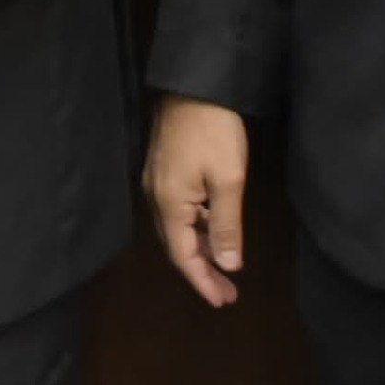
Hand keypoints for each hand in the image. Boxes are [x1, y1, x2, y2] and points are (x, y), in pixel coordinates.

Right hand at [144, 95, 250, 308]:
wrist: (194, 83)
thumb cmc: (213, 131)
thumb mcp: (228, 180)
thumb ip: (226, 225)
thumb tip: (227, 265)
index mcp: (169, 203)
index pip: (182, 256)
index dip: (202, 281)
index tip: (223, 301)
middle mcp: (156, 197)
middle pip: (176, 245)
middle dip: (201, 271)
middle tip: (227, 293)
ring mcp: (157, 181)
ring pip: (177, 228)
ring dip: (200, 249)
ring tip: (224, 266)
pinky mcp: (164, 168)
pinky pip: (178, 210)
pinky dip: (197, 227)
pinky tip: (213, 228)